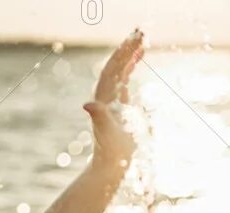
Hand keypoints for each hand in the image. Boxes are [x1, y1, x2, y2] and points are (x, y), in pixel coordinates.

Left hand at [84, 30, 142, 170]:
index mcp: (103, 99)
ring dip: (129, 55)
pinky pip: (123, 80)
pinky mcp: (118, 106)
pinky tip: (137, 59)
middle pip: (115, 66)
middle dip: (126, 48)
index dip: (123, 53)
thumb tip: (88, 106)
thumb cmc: (110, 151)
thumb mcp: (107, 133)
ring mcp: (111, 100)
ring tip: (141, 39)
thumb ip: (99, 117)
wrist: (109, 165)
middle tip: (140, 31)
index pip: (113, 69)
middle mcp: (105, 97)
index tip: (135, 38)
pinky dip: (130, 67)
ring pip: (119, 71)